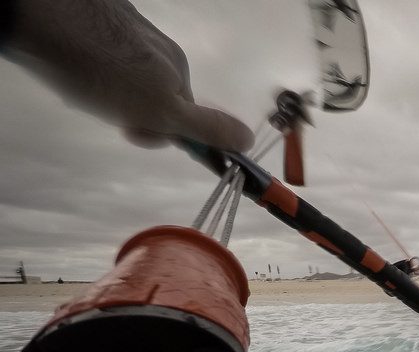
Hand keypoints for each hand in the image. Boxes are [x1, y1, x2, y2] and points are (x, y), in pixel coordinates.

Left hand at [8, 0, 252, 151]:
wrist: (43, 19)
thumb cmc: (102, 71)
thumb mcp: (161, 110)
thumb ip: (206, 126)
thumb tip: (248, 139)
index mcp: (179, 68)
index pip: (183, 114)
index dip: (158, 131)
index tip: (131, 131)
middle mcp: (160, 46)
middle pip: (155, 94)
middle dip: (132, 111)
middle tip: (105, 111)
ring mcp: (129, 28)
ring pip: (126, 77)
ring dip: (108, 92)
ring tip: (82, 87)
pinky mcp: (100, 17)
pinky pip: (103, 53)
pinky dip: (90, 68)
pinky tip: (72, 68)